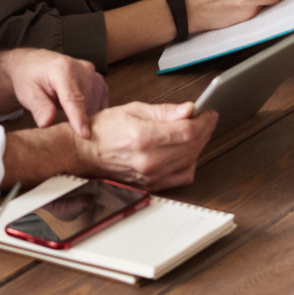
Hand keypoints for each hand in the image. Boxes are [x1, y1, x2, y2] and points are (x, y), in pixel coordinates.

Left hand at [0, 49, 108, 136]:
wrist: (35, 64)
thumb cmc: (30, 78)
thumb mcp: (27, 92)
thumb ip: (39, 107)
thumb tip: (47, 122)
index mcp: (63, 69)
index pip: (74, 98)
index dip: (79, 118)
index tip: (84, 135)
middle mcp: (83, 69)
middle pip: (86, 106)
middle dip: (76, 121)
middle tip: (60, 124)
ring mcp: (95, 76)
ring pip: (95, 108)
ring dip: (84, 118)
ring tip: (65, 113)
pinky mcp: (101, 84)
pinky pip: (100, 107)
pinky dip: (90, 114)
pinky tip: (76, 112)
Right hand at [74, 102, 217, 188]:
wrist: (84, 153)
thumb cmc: (104, 130)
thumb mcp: (134, 110)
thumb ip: (165, 111)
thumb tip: (189, 110)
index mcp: (144, 137)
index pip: (188, 130)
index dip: (204, 121)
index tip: (209, 113)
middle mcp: (149, 160)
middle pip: (193, 146)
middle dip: (205, 130)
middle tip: (205, 119)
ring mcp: (151, 175)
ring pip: (191, 160)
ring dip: (199, 145)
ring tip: (195, 132)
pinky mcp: (152, 185)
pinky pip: (183, 176)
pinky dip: (190, 162)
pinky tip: (186, 151)